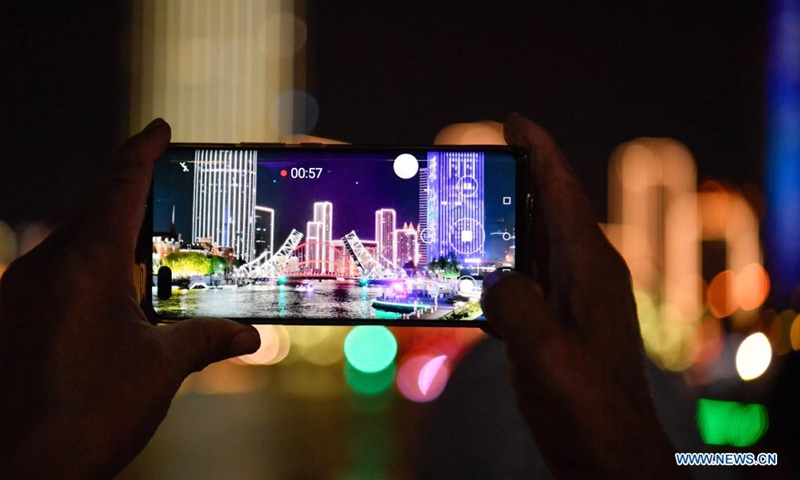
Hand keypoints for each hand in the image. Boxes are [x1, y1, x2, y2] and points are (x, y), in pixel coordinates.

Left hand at [0, 119, 260, 478]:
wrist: (16, 470)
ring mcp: (21, 291)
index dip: (144, 152)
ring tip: (147, 252)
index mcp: (87, 264)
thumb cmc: (87, 416)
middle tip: (170, 199)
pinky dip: (88, 271)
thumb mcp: (160, 370)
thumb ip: (206, 340)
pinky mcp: (12, 317)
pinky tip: (112, 299)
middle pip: (96, 211)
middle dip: (132, 198)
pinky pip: (55, 274)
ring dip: (111, 239)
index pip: (121, 186)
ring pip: (73, 244)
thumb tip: (249, 336)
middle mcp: (46, 266)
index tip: (161, 130)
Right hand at [482, 114, 686, 478]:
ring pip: (534, 246)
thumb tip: (496, 280)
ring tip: (465, 210)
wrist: (607, 454)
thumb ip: (518, 306)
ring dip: (505, 226)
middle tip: (477, 160)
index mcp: (590, 269)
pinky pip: (524, 282)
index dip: (541, 152)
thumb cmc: (588, 408)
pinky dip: (499, 268)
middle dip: (518, 180)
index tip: (514, 121)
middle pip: (548, 211)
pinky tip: (471, 274)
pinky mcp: (556, 324)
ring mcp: (571, 300)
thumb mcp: (548, 355)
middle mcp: (584, 275)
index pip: (563, 193)